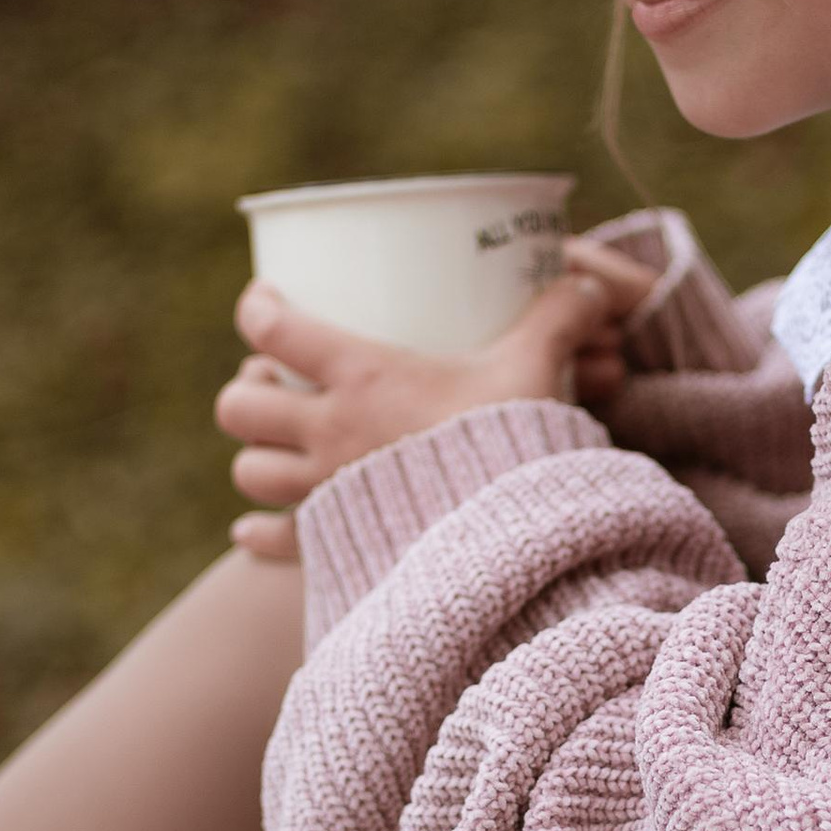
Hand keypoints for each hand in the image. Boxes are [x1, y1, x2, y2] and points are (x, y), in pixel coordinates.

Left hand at [215, 238, 653, 559]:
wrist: (513, 538)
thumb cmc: (516, 444)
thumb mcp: (534, 369)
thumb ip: (556, 319)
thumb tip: (590, 283)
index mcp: (364, 378)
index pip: (276, 329)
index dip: (258, 308)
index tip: (265, 301)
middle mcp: (329, 434)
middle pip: (240, 407)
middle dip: (247, 393)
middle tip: (273, 383)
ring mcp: (325, 494)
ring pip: (250, 471)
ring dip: (256, 457)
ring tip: (276, 447)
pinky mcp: (334, 547)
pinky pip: (273, 540)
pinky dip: (259, 533)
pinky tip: (253, 529)